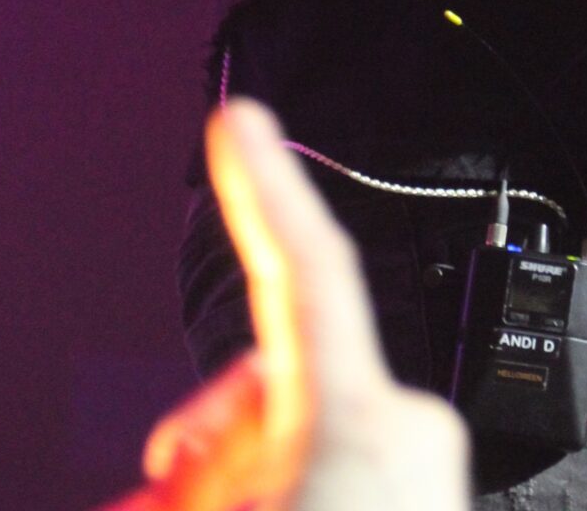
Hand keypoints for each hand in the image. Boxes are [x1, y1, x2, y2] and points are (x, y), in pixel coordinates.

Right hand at [96, 100, 468, 510]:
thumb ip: (188, 472)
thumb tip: (172, 471)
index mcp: (359, 423)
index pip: (306, 268)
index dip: (264, 187)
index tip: (238, 116)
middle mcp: (404, 431)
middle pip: (272, 378)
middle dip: (207, 430)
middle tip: (161, 493)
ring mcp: (423, 471)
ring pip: (292, 431)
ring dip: (233, 478)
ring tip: (196, 510)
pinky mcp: (425, 501)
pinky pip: (331, 467)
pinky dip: (277, 487)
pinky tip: (252, 509)